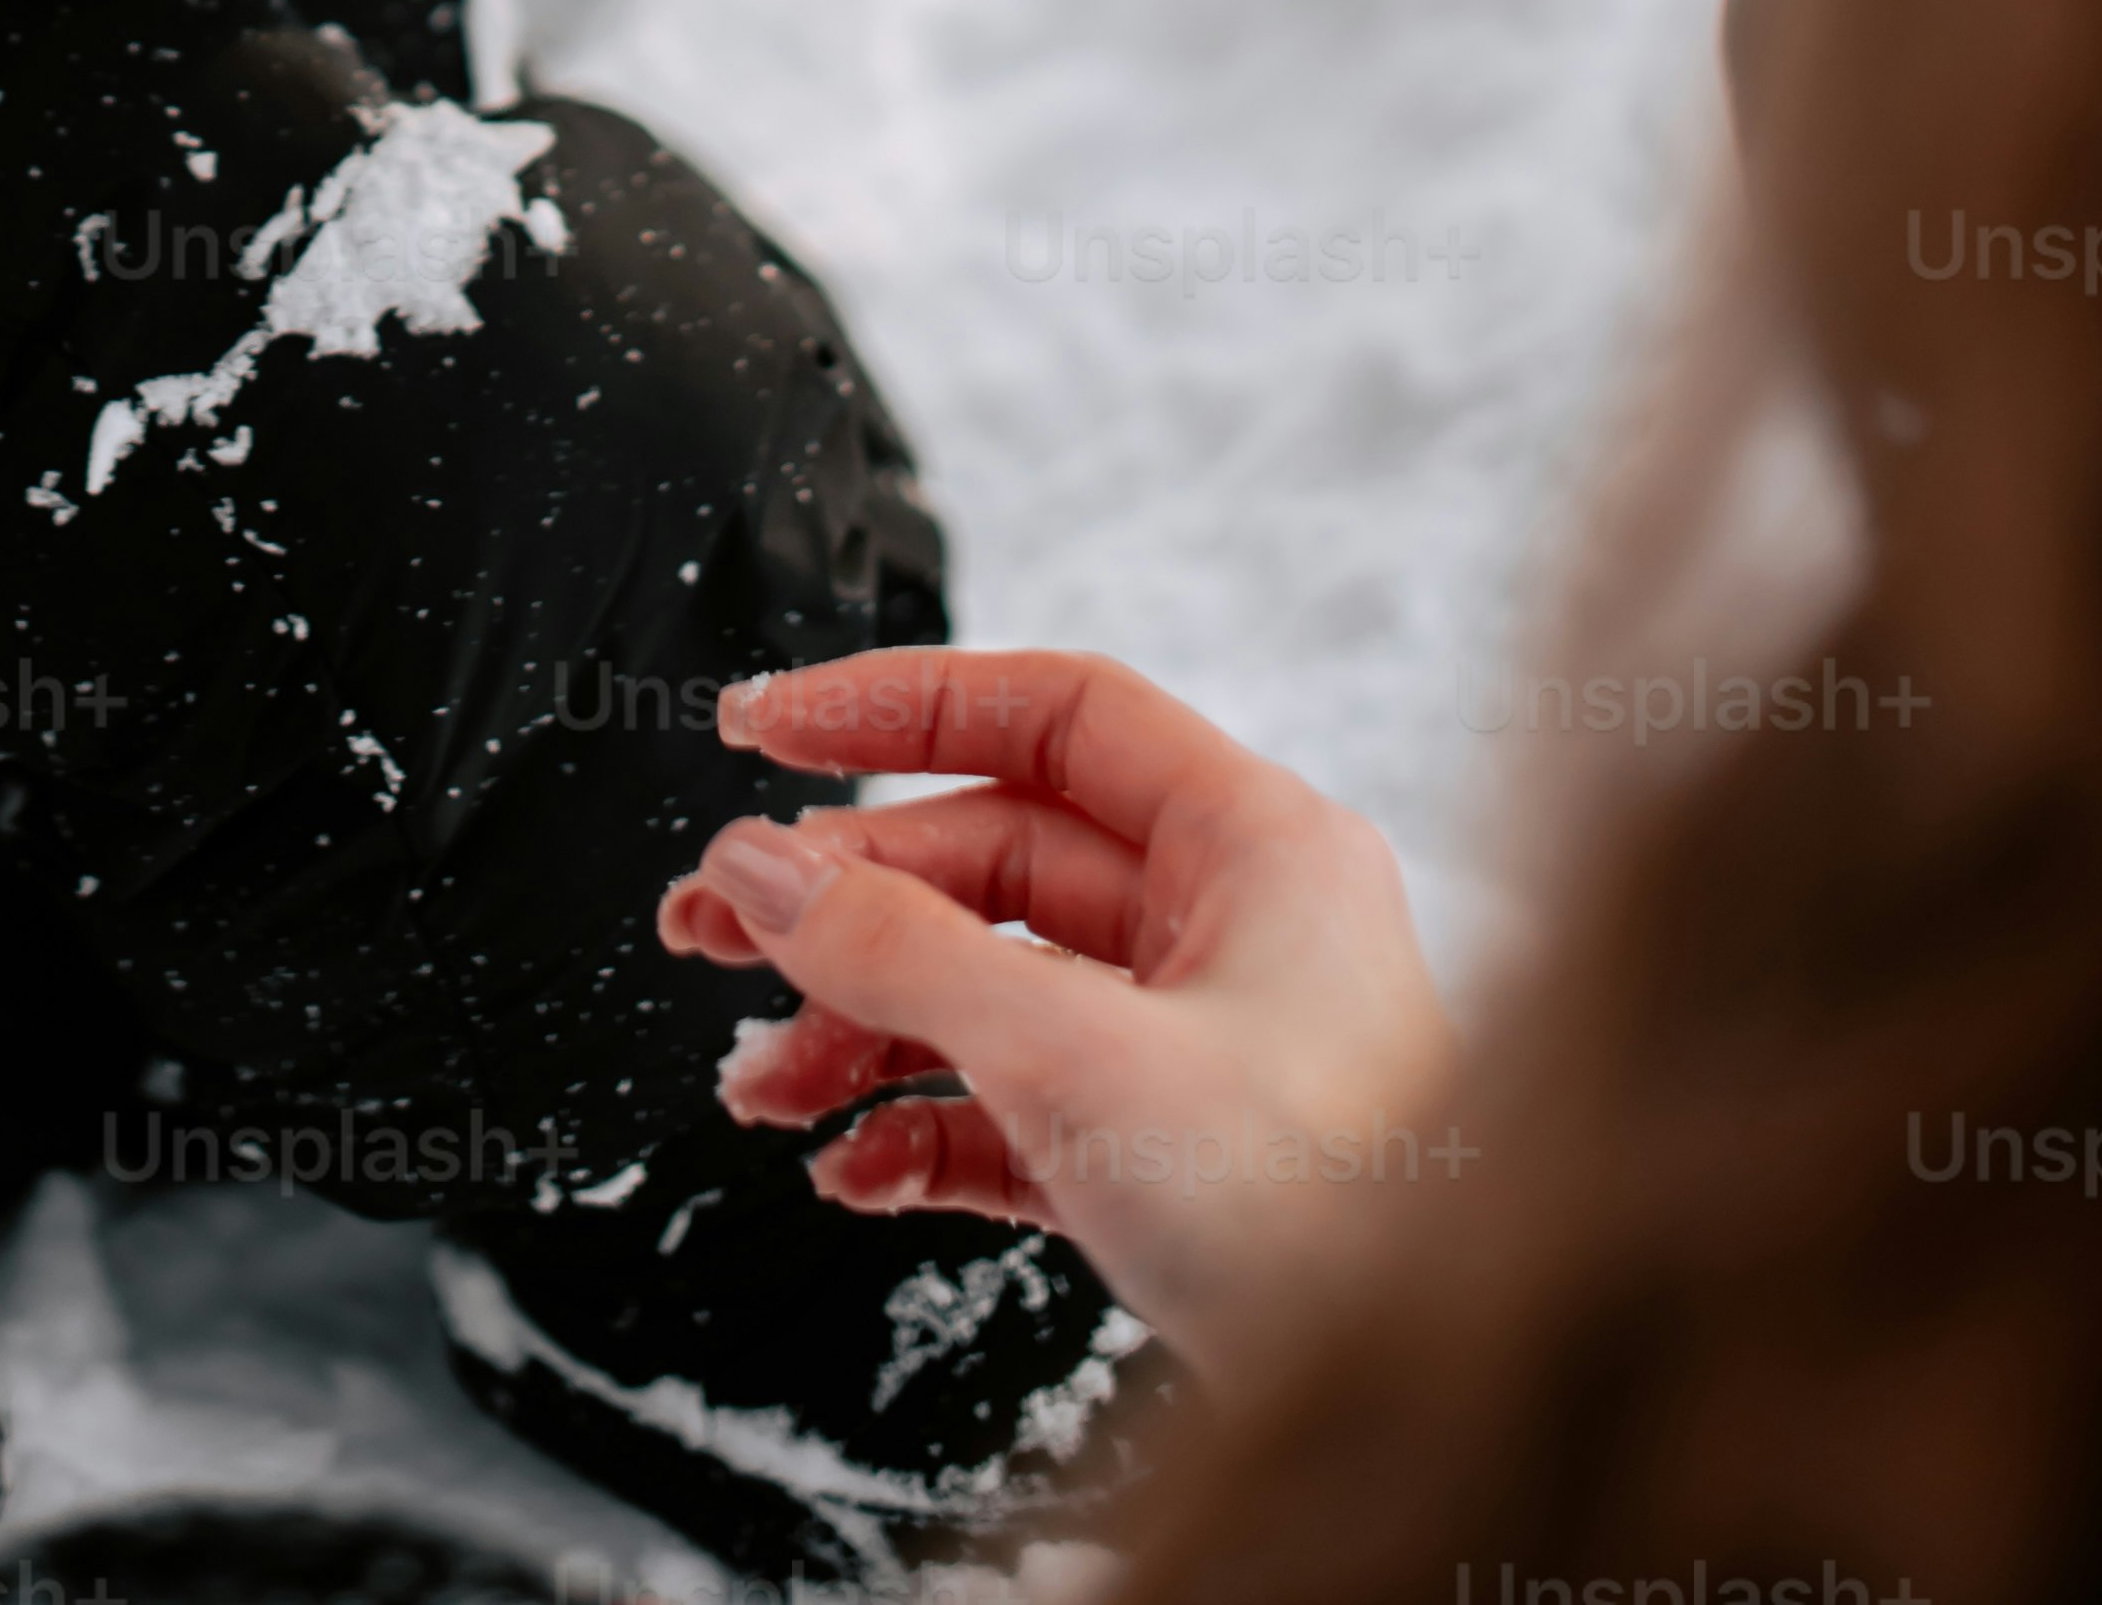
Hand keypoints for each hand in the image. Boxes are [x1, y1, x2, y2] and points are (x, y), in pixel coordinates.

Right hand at [661, 646, 1454, 1378]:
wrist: (1411, 1420)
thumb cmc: (1327, 1221)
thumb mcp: (1078, 1059)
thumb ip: (903, 953)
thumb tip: (766, 870)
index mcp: (1254, 847)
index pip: (1052, 714)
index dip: (898, 705)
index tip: (768, 730)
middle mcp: (1236, 929)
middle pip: (996, 861)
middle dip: (845, 906)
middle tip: (714, 932)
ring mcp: (1207, 1049)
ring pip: (995, 991)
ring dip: (865, 1033)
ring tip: (763, 1085)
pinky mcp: (1179, 1165)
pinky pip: (1023, 1110)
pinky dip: (930, 1130)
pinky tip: (855, 1167)